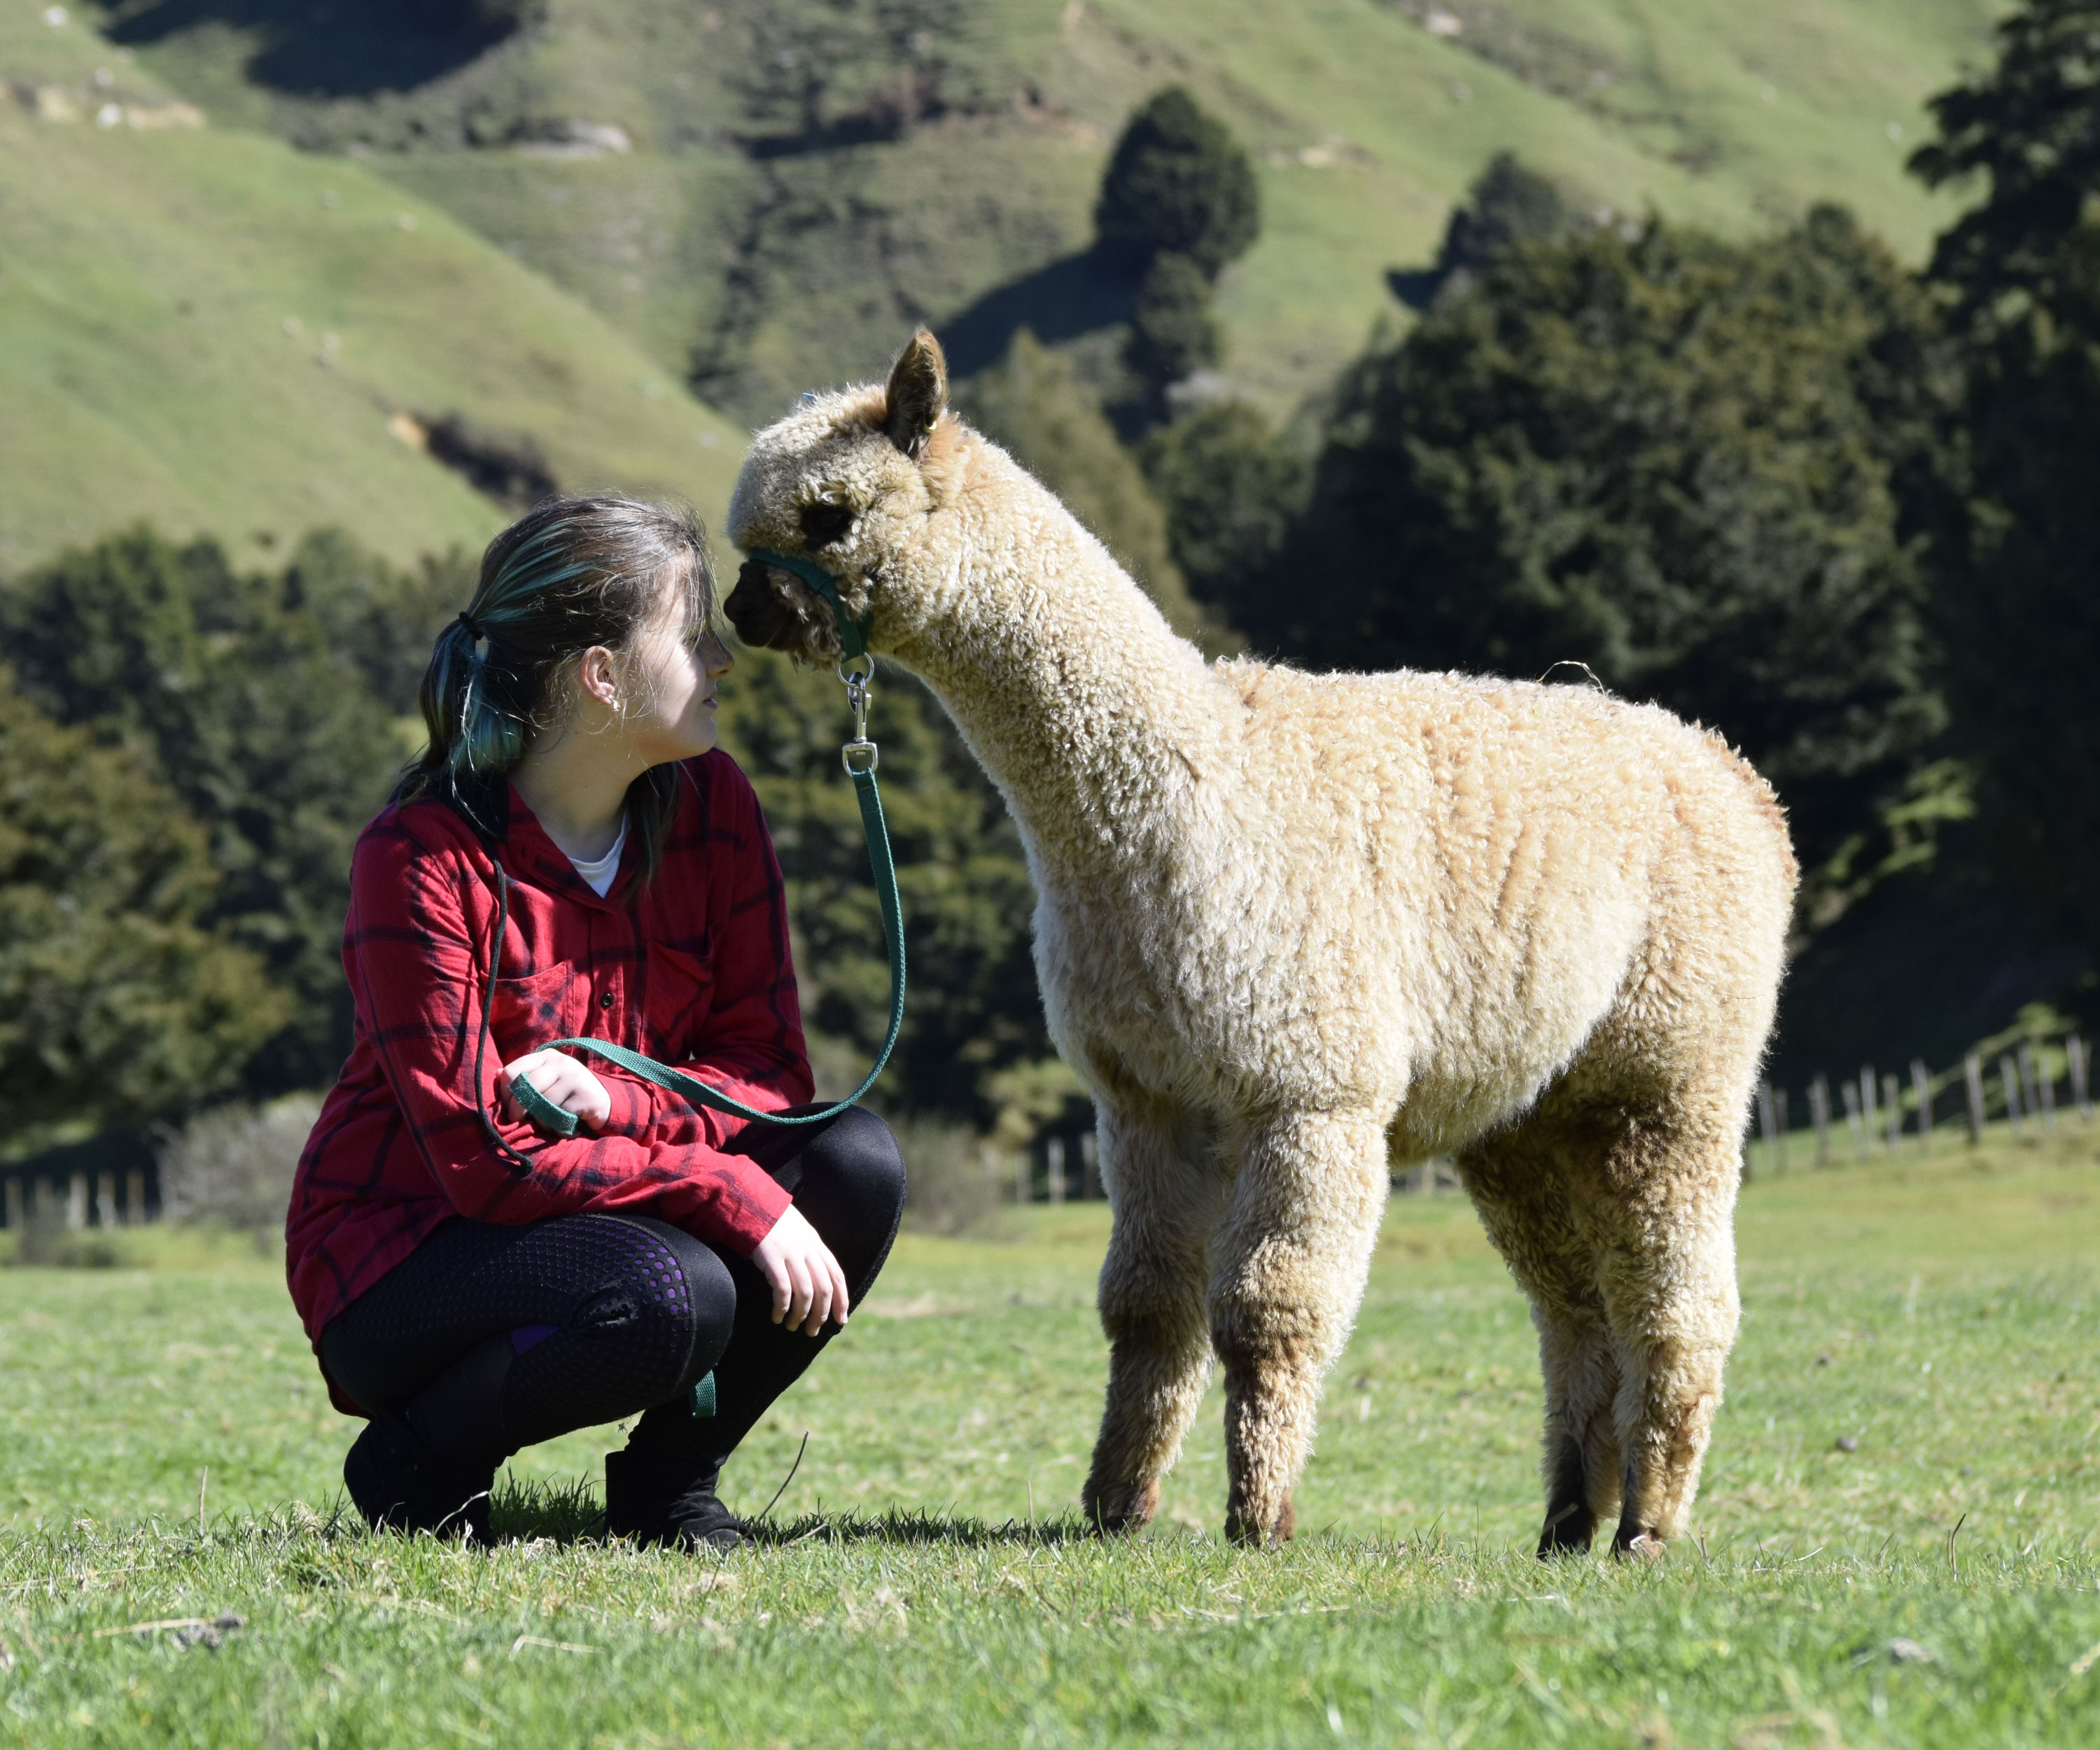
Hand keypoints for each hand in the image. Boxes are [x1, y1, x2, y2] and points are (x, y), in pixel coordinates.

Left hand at [498, 1049, 610, 1132]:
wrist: (603, 1103)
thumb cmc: (566, 1095)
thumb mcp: (545, 1083)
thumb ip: (523, 1079)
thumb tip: (496, 1073)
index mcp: (546, 1056)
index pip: (513, 1071)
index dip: (505, 1093)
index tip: (507, 1108)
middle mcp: (560, 1062)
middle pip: (526, 1086)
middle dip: (517, 1109)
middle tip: (518, 1121)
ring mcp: (575, 1077)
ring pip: (542, 1104)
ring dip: (541, 1121)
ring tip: (549, 1122)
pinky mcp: (585, 1096)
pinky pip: (559, 1116)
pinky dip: (557, 1127)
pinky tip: (564, 1125)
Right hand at [750, 1206, 850, 1336]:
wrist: (754, 1205)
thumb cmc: (776, 1223)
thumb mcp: (801, 1233)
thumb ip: (811, 1253)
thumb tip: (820, 1280)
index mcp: (817, 1245)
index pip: (836, 1276)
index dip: (842, 1300)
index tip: (842, 1320)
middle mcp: (808, 1250)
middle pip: (823, 1288)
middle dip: (821, 1314)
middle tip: (813, 1331)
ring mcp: (791, 1254)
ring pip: (805, 1293)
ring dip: (800, 1315)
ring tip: (792, 1326)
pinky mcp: (772, 1259)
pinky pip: (782, 1290)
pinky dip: (782, 1307)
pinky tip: (777, 1317)